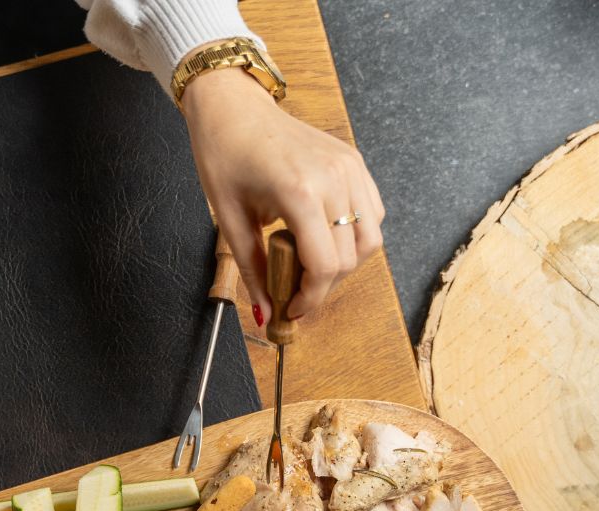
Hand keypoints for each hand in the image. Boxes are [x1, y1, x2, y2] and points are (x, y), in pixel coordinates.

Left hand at [182, 67, 384, 322]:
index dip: (311, 298)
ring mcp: (349, 168)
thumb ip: (253, 271)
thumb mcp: (231, 221)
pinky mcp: (354, 162)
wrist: (233, 107)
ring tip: (311, 266)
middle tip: (297, 292)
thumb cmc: (225, 157)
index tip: (293, 309)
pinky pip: (373, 213)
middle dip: (324, 286)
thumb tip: (265, 315)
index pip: (326, 266)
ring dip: (344, 264)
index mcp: (300, 193)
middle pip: (350, 259)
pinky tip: (324, 238)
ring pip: (370, 239)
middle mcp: (334, 179)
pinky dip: (355, 236)